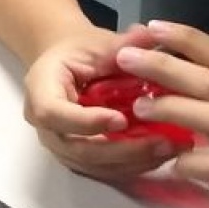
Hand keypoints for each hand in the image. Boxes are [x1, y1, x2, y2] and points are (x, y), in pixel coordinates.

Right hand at [22, 25, 178, 186]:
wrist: (68, 65)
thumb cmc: (80, 52)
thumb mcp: (98, 43)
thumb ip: (122, 44)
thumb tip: (150, 36)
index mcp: (40, 91)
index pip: (54, 114)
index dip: (86, 122)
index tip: (122, 120)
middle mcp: (45, 126)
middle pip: (77, 149)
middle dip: (120, 150)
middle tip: (159, 142)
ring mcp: (61, 147)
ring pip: (92, 166)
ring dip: (132, 162)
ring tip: (168, 150)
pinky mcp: (78, 159)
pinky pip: (103, 171)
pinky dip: (132, 166)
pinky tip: (160, 156)